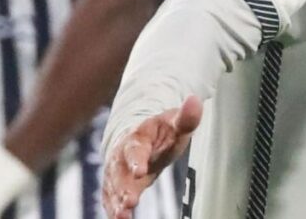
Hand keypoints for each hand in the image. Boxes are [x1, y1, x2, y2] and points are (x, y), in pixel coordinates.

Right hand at [102, 96, 201, 218]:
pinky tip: (118, 218)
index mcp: (138, 138)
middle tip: (130, 202)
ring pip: (113, 187)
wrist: (140, 138)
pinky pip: (110, 197)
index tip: (141, 171)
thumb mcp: (175, 123)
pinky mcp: (114, 185)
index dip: (137, 160)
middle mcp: (122, 155)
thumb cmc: (161, 132)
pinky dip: (113, 208)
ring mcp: (116, 172)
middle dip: (124, 187)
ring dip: (117, 202)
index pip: (136, 148)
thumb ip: (187, 117)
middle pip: (120, 172)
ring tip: (122, 216)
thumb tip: (195, 99)